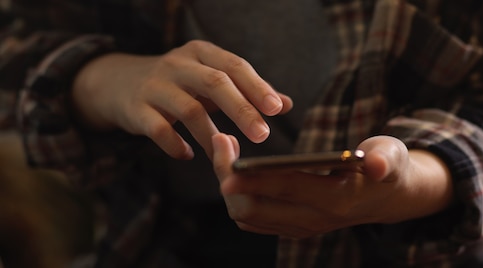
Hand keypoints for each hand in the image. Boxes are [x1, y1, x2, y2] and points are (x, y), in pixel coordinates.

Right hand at [72, 40, 291, 158]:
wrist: (118, 83)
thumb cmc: (179, 84)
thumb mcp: (210, 78)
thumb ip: (248, 91)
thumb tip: (287, 104)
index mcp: (201, 53)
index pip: (234, 66)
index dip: (257, 87)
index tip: (277, 109)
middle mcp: (178, 64)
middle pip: (215, 83)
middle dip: (242, 109)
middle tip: (263, 135)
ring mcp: (155, 85)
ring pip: (189, 109)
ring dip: (211, 135)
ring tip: (226, 152)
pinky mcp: (135, 109)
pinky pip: (158, 129)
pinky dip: (175, 144)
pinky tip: (187, 155)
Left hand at [211, 134, 452, 237]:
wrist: (389, 197)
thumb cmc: (386, 165)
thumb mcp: (392, 156)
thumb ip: (384, 159)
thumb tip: (377, 163)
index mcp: (337, 199)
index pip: (284, 189)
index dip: (251, 177)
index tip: (226, 158)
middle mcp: (315, 219)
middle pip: (252, 209)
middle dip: (227, 177)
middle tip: (220, 140)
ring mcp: (301, 227)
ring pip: (246, 216)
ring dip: (228, 185)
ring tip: (224, 148)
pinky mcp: (293, 226)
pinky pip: (252, 219)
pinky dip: (237, 195)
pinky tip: (234, 168)